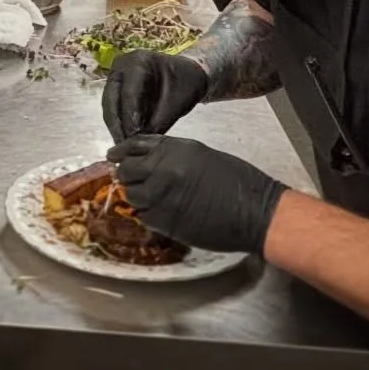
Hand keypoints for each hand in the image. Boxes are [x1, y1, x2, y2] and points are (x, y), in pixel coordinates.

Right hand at [102, 51, 208, 140]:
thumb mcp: (176, 103)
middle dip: (117, 125)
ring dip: (116, 127)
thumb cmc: (186, 83)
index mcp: (138, 62)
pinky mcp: (116, 89)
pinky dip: (119, 124)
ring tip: (123, 147)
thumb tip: (139, 141)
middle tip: (123, 146)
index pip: (129, 92)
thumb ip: (158, 121)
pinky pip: (113, 108)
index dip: (130, 117)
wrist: (190, 74)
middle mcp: (121, 67)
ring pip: (110, 106)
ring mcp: (116, 77)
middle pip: (112, 99)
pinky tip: (125, 139)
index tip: (133, 138)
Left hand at [107, 134, 286, 253]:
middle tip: (129, 179)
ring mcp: (161, 198)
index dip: (121, 151)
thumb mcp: (201, 155)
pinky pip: (144, 217)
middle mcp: (162, 171)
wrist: (255, 210)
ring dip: (136, 196)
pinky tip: (158, 212)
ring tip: (147, 197)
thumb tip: (149, 162)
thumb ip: (172, 155)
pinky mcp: (166, 223)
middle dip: (125, 175)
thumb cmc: (237, 179)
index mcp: (173, 150)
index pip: (134, 146)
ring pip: (132, 196)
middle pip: (126, 172)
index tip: (113, 155)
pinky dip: (147, 214)